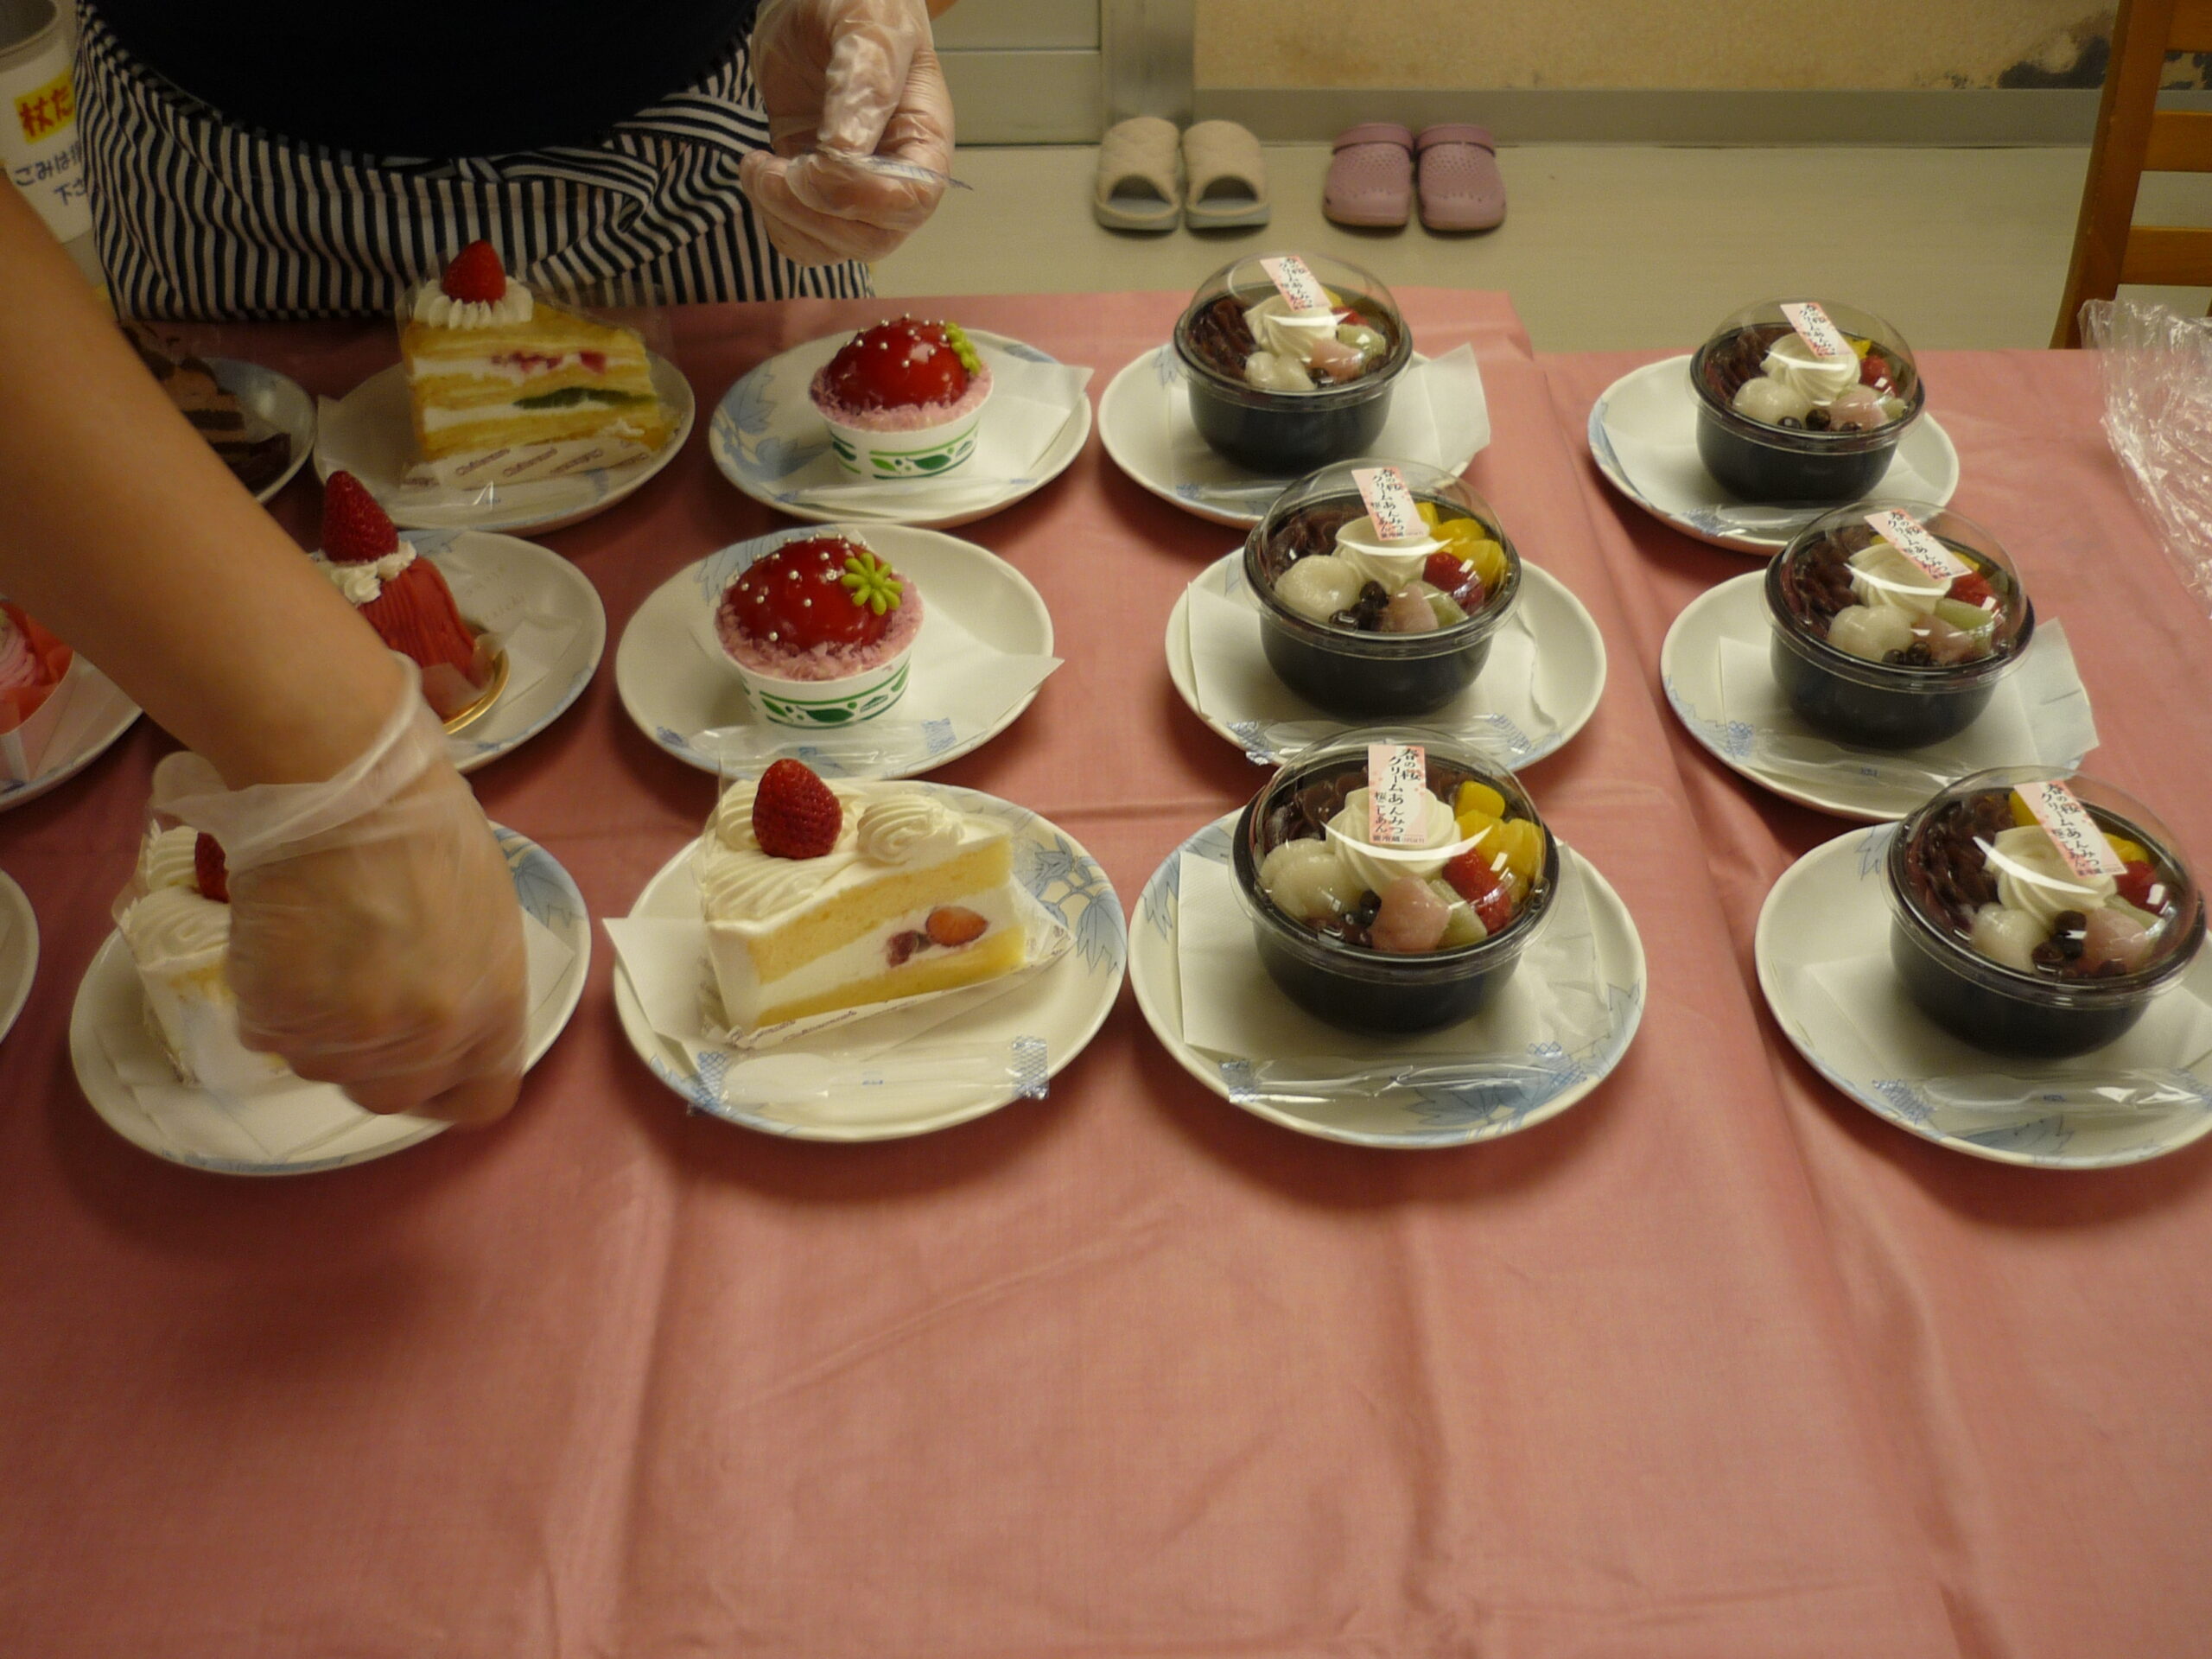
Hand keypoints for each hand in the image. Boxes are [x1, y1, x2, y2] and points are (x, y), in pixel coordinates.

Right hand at [226, 763, 526, 1124]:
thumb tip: (440, 1013)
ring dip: (318, 1024)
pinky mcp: (279, 1017)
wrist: (344, 784)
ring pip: (322, 1065)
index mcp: (492, 1010)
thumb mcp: (485, 915)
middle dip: (374, 1058)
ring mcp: (348, 1035)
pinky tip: (284, 937)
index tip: (424, 1064)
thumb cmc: (426, 827)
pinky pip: (267, 1030)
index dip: (449, 1088)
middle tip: (355, 997)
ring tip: (321, 945)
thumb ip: (469, 984)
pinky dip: (270, 997)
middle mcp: (426, 1040)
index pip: (481, 1101)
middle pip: (393, 1097)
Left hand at [741, 0, 952, 264]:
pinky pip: (799, 238)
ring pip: (831, 247)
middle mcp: (896, 178)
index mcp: (924, 141)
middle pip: (870, 239)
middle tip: (767, 167)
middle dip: (810, 212)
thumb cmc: (859, 5)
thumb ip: (864, 83)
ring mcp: (855, 193)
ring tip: (757, 166)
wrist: (817, 4)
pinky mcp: (814, 194)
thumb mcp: (869, 28)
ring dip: (783, 218)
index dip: (859, 196)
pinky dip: (771, 218)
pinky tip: (760, 172)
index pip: (910, 202)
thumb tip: (847, 152)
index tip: (812, 162)